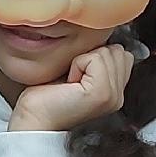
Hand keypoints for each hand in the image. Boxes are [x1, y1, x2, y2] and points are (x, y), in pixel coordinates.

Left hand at [9, 45, 133, 133]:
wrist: (34, 119)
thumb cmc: (47, 96)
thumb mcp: (78, 72)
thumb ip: (98, 60)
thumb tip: (103, 37)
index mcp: (116, 91)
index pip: (122, 53)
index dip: (94, 56)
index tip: (76, 76)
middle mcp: (118, 96)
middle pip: (117, 50)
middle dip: (90, 56)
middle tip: (72, 79)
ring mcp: (113, 96)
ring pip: (107, 52)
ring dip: (82, 60)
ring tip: (71, 82)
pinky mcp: (101, 93)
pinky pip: (95, 58)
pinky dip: (77, 64)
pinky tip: (69, 82)